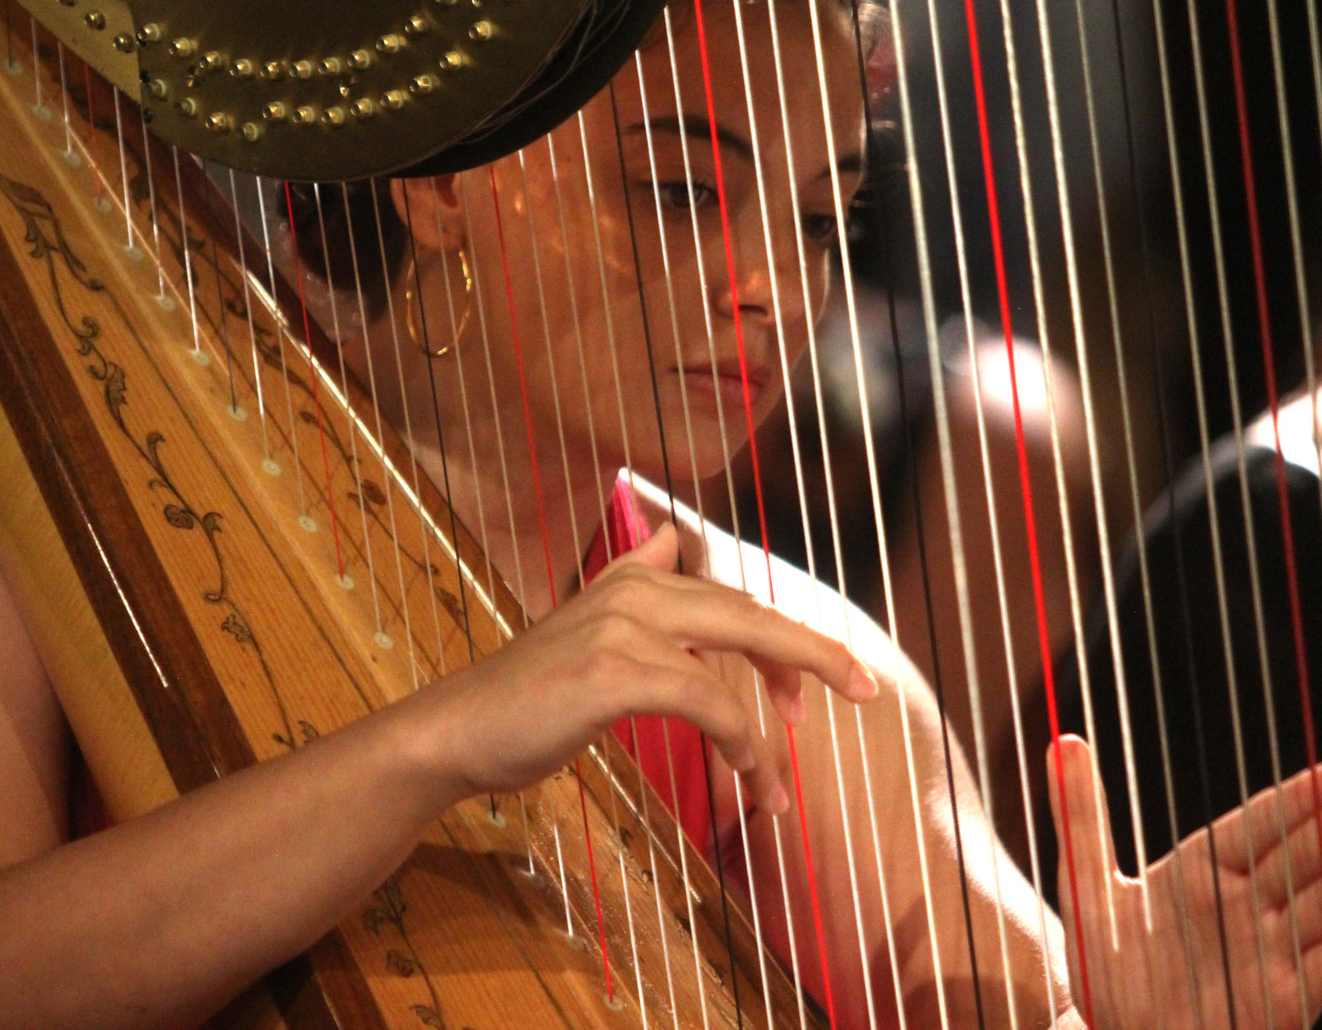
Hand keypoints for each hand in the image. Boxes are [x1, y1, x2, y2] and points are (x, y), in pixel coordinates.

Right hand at [399, 523, 878, 813]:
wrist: (457, 729)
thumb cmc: (525, 696)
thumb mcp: (584, 627)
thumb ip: (633, 580)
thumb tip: (671, 537)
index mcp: (633, 580)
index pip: (733, 600)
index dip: (786, 639)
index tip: (830, 677)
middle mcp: (634, 590)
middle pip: (751, 615)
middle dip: (813, 656)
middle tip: (863, 691)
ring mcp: (624, 626)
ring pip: (737, 658)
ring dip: (770, 729)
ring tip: (783, 784)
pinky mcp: (616, 672)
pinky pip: (706, 702)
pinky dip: (738, 739)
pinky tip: (748, 773)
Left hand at [1049, 735, 1321, 1029]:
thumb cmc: (1106, 968)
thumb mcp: (1085, 885)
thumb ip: (1081, 814)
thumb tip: (1064, 740)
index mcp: (1200, 873)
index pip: (1258, 827)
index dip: (1299, 800)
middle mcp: (1241, 907)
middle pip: (1300, 857)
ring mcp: (1266, 950)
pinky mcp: (1283, 998)